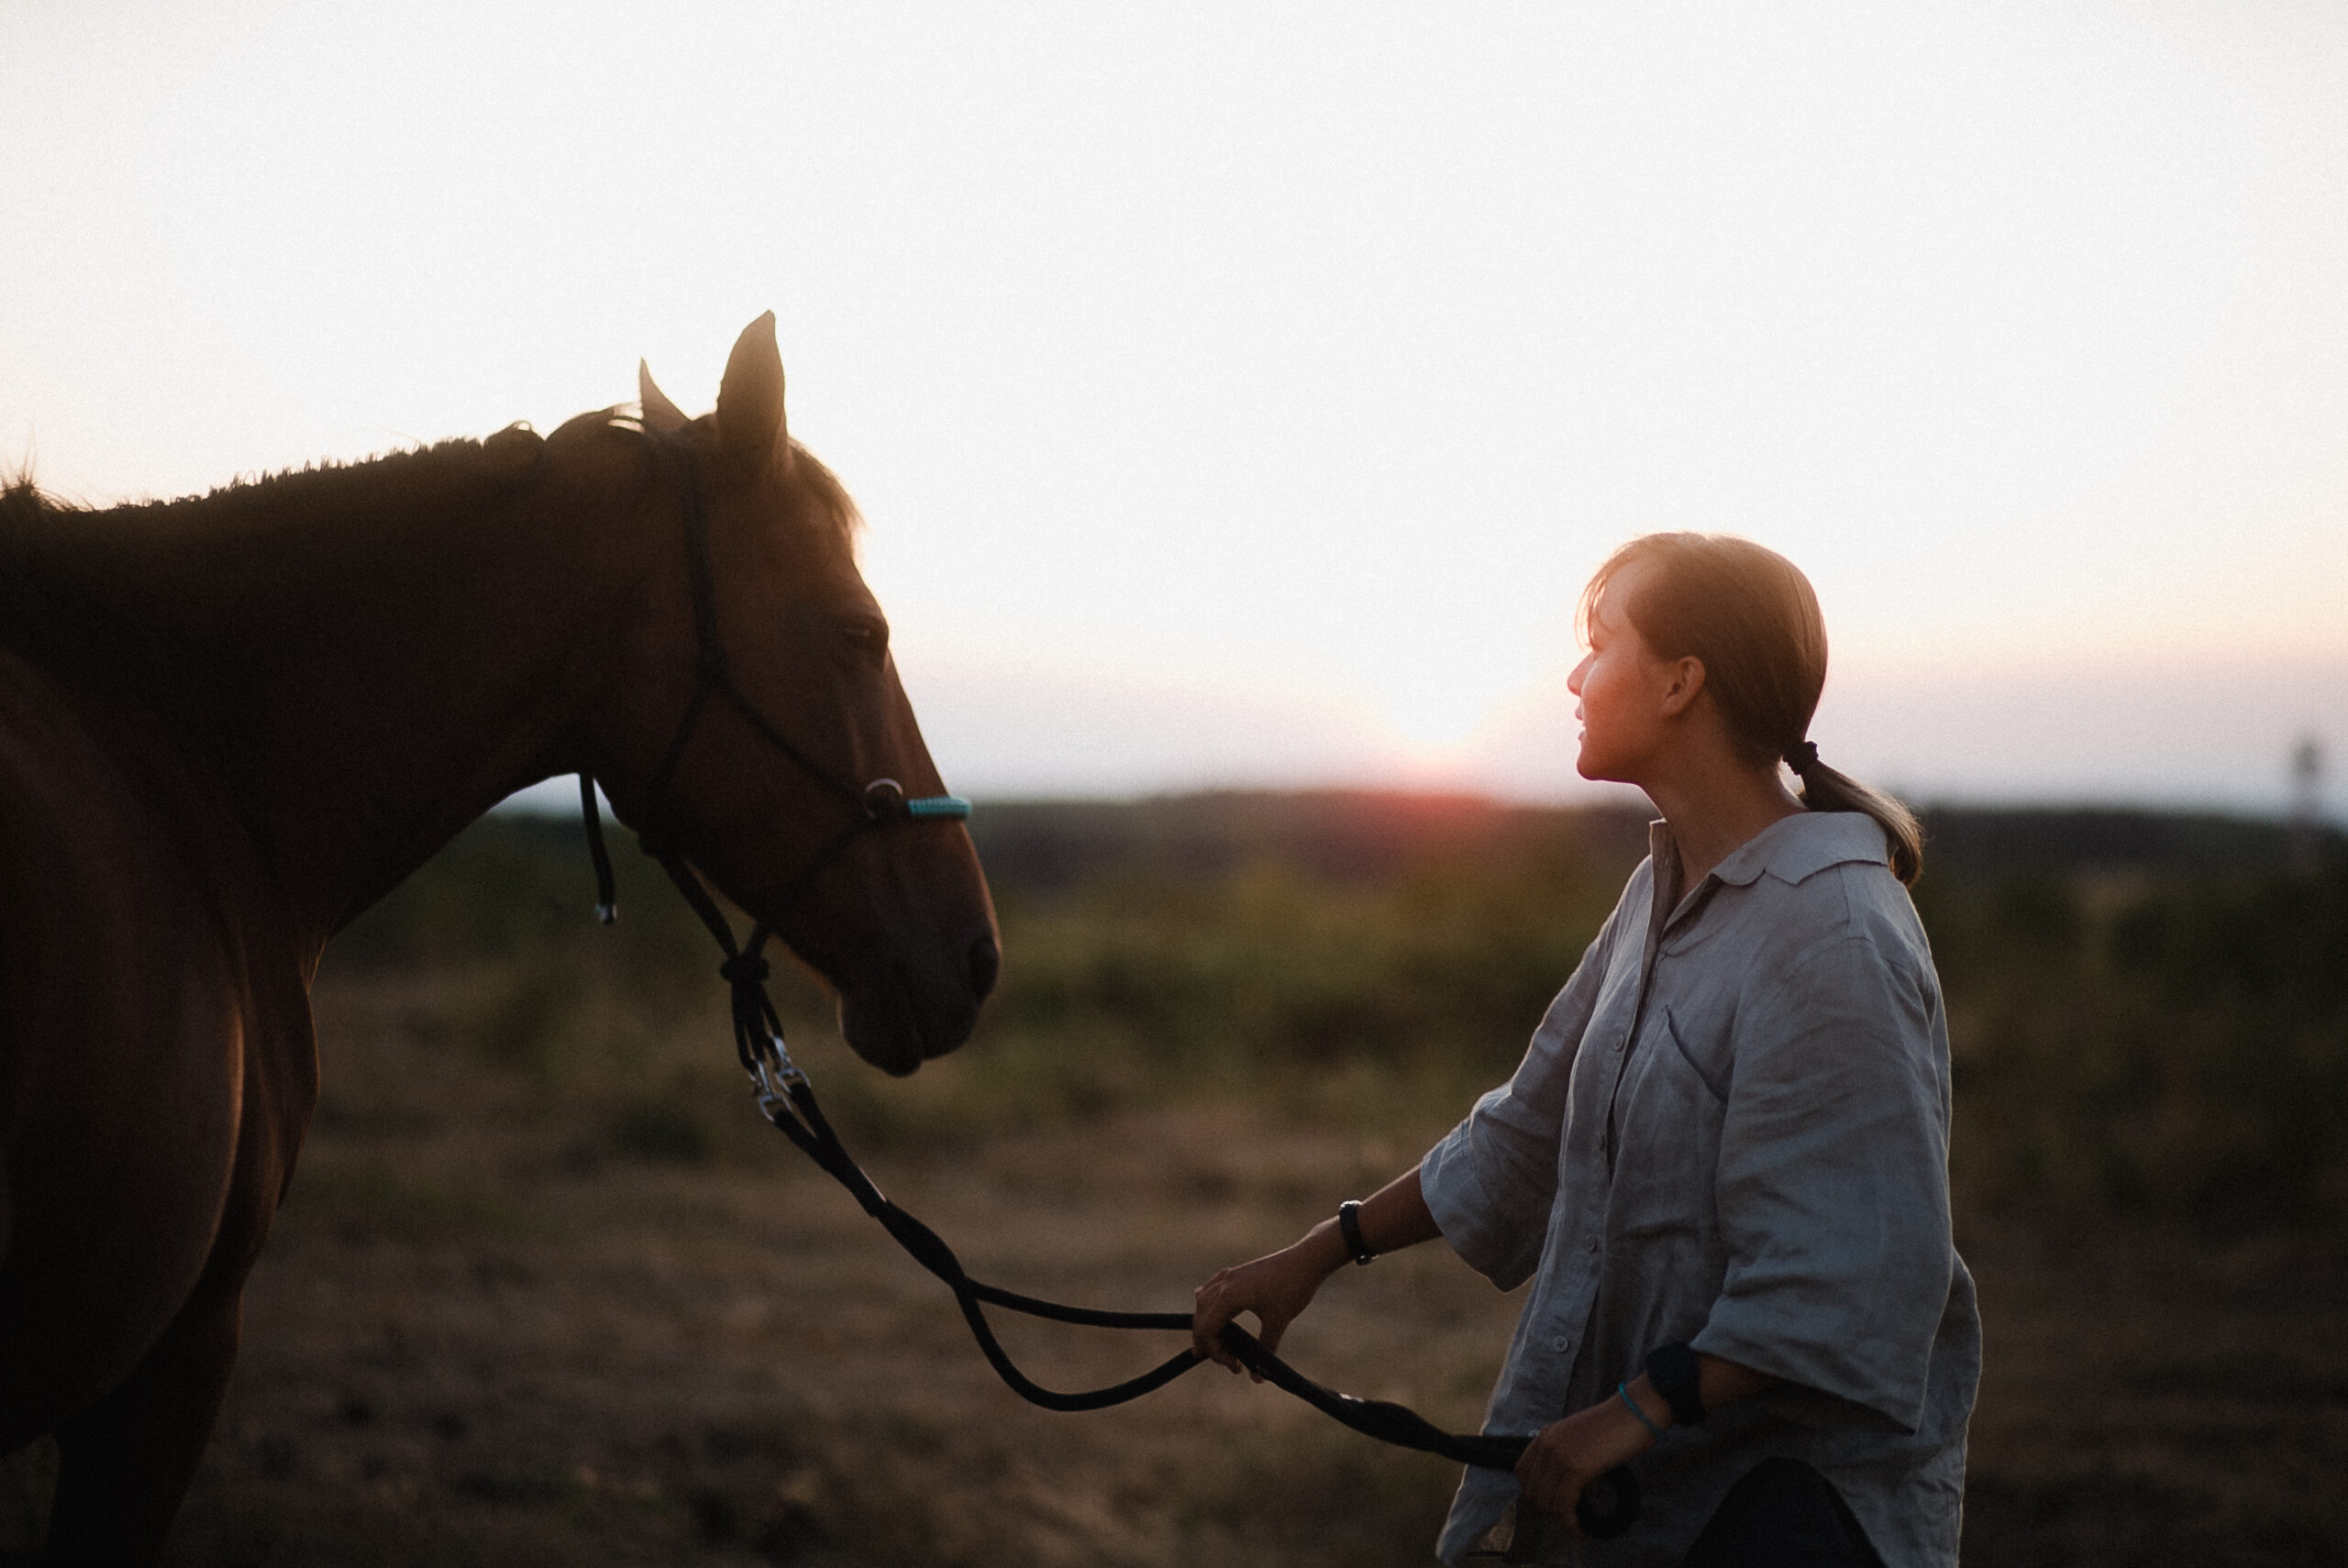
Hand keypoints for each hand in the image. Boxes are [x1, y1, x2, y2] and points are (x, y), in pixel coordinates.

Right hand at [1191, 1226, 1343, 1376]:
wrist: (1307, 1260)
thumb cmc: (1292, 1288)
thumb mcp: (1278, 1322)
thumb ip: (1265, 1350)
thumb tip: (1257, 1379)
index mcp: (1229, 1296)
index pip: (1207, 1331)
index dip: (1216, 1353)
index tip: (1236, 1367)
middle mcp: (1223, 1285)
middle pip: (1201, 1320)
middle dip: (1210, 1344)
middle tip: (1229, 1363)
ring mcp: (1228, 1277)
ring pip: (1204, 1305)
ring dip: (1208, 1326)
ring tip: (1220, 1346)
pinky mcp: (1235, 1274)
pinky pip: (1211, 1291)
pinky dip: (1209, 1307)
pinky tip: (1209, 1310)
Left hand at [1514, 1382, 1664, 1536]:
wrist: (1635, 1413)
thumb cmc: (1615, 1425)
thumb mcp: (1578, 1436)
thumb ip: (1564, 1452)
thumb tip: (1562, 1481)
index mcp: (1546, 1434)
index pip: (1522, 1472)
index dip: (1534, 1493)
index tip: (1551, 1503)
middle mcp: (1547, 1444)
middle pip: (1533, 1491)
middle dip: (1548, 1509)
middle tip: (1568, 1517)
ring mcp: (1560, 1455)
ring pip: (1547, 1501)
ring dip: (1560, 1519)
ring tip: (1576, 1524)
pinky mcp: (1577, 1468)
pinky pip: (1564, 1505)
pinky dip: (1570, 1523)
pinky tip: (1581, 1531)